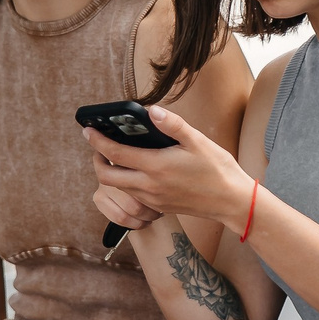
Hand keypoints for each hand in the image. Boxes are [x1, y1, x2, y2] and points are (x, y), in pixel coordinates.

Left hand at [85, 103, 251, 229]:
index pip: (115, 153)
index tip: (87, 130)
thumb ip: (173, 125)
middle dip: (97, 161)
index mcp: (156, 167)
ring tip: (116, 155)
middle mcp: (149, 186)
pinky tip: (137, 170)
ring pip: (118, 188)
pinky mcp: (158, 207)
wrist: (231, 201)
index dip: (97, 141)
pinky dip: (126, 182)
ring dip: (110, 172)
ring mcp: (152, 200)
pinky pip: (132, 195)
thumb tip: (152, 111)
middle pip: (106, 177)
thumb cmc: (217, 169)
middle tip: (99, 146)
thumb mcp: (198, 141)